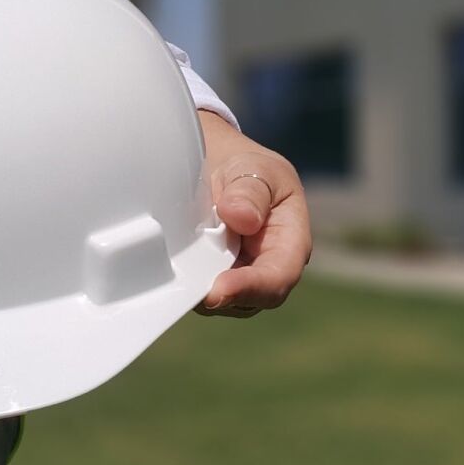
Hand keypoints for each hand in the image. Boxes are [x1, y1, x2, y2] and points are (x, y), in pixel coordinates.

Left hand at [195, 112, 311, 317]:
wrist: (219, 164)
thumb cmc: (245, 167)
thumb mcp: (253, 167)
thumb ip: (251, 191)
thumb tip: (242, 218)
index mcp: (290, 240)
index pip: (278, 276)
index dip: (251, 288)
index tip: (219, 289)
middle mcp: (269, 266)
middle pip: (250, 299)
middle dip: (221, 297)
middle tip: (189, 290)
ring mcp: (240, 276)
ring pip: (223, 301)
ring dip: (200, 292)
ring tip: (178, 273)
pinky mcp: (214, 277)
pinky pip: (202, 291)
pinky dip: (188, 285)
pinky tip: (172, 271)